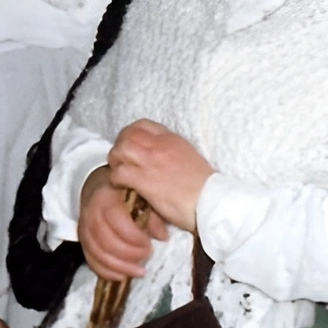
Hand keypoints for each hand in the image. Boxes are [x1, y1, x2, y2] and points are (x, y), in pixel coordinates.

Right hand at [79, 166, 164, 280]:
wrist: (99, 186)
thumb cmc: (126, 191)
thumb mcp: (142, 195)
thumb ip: (153, 215)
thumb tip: (163, 236)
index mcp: (107, 197)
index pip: (115, 219)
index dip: (132, 236)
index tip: (149, 243)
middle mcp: (91, 212)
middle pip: (104, 240)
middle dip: (128, 254)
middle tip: (146, 256)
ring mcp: (84, 227)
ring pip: (96, 253)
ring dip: (119, 267)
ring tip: (138, 271)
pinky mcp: (82, 240)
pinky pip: (90, 260)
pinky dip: (106, 272)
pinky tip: (122, 276)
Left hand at [107, 119, 213, 233]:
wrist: (211, 202)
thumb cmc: (204, 188)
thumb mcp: (190, 158)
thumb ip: (172, 152)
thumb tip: (157, 158)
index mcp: (172, 139)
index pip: (142, 125)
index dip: (130, 134)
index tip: (130, 147)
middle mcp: (160, 146)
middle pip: (127, 134)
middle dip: (119, 147)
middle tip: (120, 162)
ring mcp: (151, 162)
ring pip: (120, 150)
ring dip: (115, 162)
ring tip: (119, 174)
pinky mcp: (145, 181)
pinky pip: (120, 173)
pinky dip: (116, 179)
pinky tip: (122, 187)